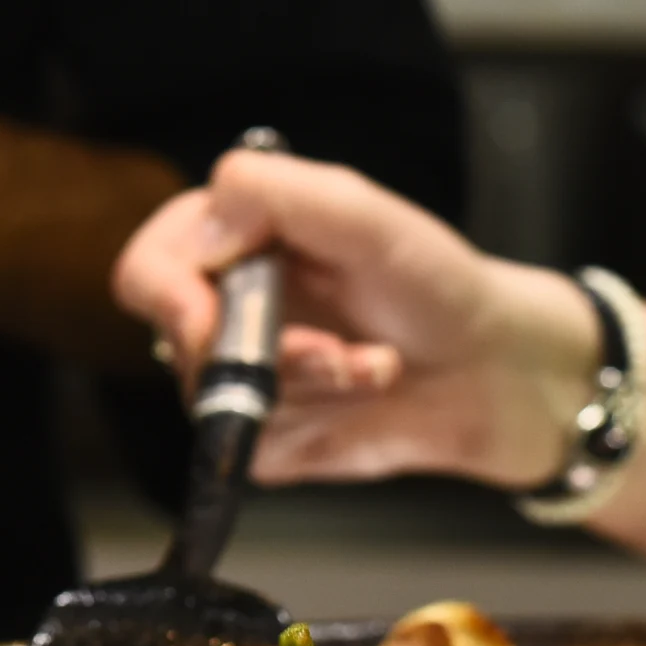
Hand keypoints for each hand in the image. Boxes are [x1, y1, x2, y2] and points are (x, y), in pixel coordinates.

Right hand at [113, 148, 597, 489]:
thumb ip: (281, 195)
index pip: (151, 271)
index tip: (209, 320)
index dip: (169, 297)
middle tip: (338, 351)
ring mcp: (246, 380)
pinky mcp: (274, 438)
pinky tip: (374, 391)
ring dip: (313, 384)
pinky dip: (325, 421)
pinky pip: (261, 450)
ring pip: (225, 404)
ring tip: (380, 363)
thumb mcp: (367, 217)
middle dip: (267, 354)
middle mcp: (226, 311)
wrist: (495, 364)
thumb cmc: (435, 281)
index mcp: (233, 243)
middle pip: (182, 348)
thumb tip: (207, 219)